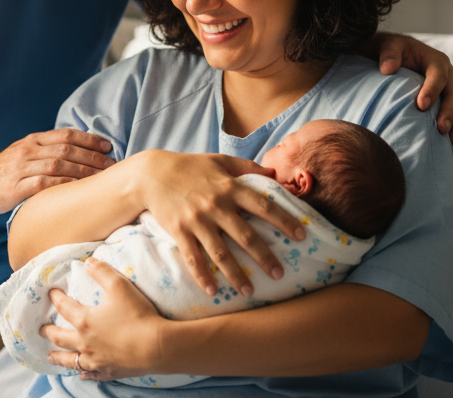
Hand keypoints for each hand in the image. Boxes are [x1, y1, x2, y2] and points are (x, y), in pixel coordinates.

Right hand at [0, 129, 113, 213]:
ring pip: (58, 164)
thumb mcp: (23, 154)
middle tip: (111, 164)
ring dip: (83, 170)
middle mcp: (29, 150)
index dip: (88, 139)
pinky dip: (64, 185)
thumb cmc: (2, 172)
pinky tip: (78, 190)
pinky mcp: (16, 187)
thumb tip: (76, 156)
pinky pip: (44, 183)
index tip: (107, 146)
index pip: (65, 134)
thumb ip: (45, 153)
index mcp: (32, 141)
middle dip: (92, 156)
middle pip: (66, 149)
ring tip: (101, 177)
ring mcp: (22, 168)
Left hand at [41, 257, 165, 380]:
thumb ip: (102, 272)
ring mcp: (96, 360)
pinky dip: (84, 373)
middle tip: (40, 330)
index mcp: (85, 320)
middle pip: (60, 337)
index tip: (51, 293)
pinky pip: (91, 374)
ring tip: (50, 357)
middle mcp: (85, 342)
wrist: (156, 347)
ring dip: (58, 357)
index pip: (64, 307)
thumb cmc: (137, 315)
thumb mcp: (120, 286)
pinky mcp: (108, 371)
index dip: (56, 298)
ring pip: (70, 360)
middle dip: (48, 332)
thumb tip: (88, 262)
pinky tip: (82, 375)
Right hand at [130, 150, 306, 296]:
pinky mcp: (179, 231)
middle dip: (264, 257)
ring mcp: (196, 220)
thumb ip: (247, 168)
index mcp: (229, 187)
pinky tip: (213, 291)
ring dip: (237, 274)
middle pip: (245, 235)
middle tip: (280, 275)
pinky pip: (193, 258)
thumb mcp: (219, 161)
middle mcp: (216, 205)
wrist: (151, 174)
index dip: (284, 220)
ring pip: (220, 253)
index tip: (301, 236)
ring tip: (250, 292)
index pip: (263, 206)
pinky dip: (202, 276)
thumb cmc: (189, 166)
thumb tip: (275, 173)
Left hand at [368, 32, 452, 153]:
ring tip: (452, 145)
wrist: (397, 58)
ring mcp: (452, 90)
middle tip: (440, 129)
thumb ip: (389, 54)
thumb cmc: (393, 52)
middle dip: (449, 112)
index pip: (438, 75)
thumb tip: (387, 68)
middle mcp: (449, 75)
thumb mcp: (389, 46)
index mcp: (436, 60)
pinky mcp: (449, 104)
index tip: (421, 106)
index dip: (432, 90)